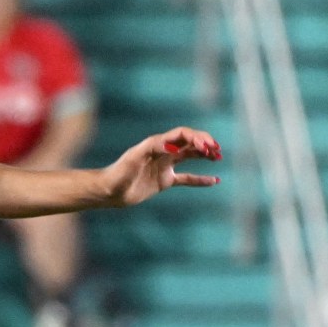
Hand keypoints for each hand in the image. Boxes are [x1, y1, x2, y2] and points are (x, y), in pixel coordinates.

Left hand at [100, 128, 222, 206]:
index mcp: (157, 143)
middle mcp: (163, 152)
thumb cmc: (118, 173)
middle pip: (189, 142)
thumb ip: (152, 149)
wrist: (108, 191)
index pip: (182, 134)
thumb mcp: (134, 158)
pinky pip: (187, 178)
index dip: (196, 138)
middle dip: (204, 143)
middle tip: (217, 150)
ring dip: (205, 155)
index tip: (206, 147)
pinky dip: (201, 179)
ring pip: (190, 157)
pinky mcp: (165, 181)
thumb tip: (173, 146)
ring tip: (218, 157)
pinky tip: (214, 180)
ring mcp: (165, 166)